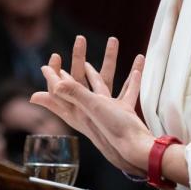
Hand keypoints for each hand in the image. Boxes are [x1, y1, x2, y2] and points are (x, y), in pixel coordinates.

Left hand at [31, 35, 149, 174]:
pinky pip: (127, 90)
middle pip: (80, 82)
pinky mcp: (124, 112)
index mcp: (78, 109)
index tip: (52, 58)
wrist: (138, 149)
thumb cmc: (114, 129)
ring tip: (112, 44)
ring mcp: (108, 111)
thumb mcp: (93, 107)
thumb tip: (55, 84)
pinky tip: (138, 66)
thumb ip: (75, 94)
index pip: (60, 89)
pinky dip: (131, 78)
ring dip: (110, 62)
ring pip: (106, 81)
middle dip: (79, 61)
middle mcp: (90, 110)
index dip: (53, 75)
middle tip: (80, 40)